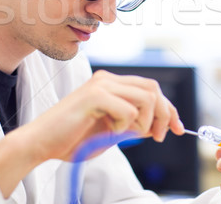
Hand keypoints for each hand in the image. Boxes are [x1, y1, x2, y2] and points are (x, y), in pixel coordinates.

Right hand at [22, 70, 184, 161]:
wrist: (42, 143)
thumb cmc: (73, 139)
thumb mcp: (113, 131)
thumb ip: (135, 124)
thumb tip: (163, 125)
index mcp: (111, 84)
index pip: (151, 88)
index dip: (169, 108)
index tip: (178, 128)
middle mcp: (107, 79)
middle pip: (153, 89)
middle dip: (164, 115)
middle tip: (159, 136)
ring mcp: (101, 85)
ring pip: (146, 98)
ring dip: (145, 122)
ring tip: (128, 134)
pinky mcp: (94, 95)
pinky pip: (128, 110)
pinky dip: (125, 126)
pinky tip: (110, 132)